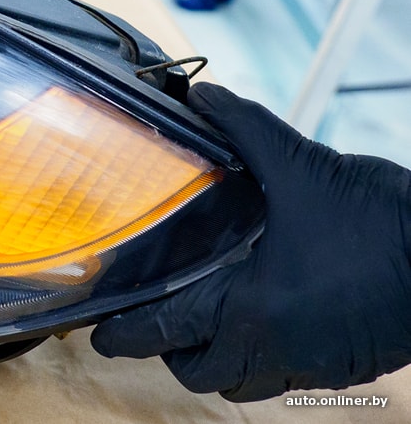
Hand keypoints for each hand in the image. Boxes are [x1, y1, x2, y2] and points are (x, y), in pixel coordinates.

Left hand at [91, 82, 410, 400]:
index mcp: (254, 307)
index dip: (126, 336)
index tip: (97, 336)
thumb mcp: (303, 166)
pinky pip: (282, 378)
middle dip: (169, 351)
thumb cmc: (384, 220)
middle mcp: (276, 345)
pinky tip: (257, 322)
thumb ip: (244, 128)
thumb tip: (203, 96)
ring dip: (213, 360)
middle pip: (199, 371)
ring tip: (200, 323)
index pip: (167, 332)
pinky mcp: (340, 363)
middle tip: (152, 320)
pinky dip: (257, 360)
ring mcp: (311, 361)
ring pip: (240, 382)